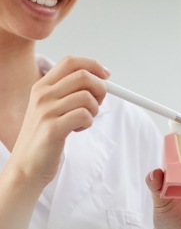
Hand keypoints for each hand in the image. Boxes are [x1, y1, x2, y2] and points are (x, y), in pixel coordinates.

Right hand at [9, 56, 109, 187]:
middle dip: (100, 89)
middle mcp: (42, 95)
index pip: (71, 61)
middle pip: (83, 76)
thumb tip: (100, 80)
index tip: (106, 75)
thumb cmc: (44, 138)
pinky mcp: (53, 129)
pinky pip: (85, 115)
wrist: (26, 167)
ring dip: (94, 110)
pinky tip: (77, 130)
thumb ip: (69, 93)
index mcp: (42, 86)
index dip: (93, 65)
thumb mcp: (51, 108)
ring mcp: (46, 111)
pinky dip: (88, 123)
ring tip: (83, 121)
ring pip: (87, 97)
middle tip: (97, 105)